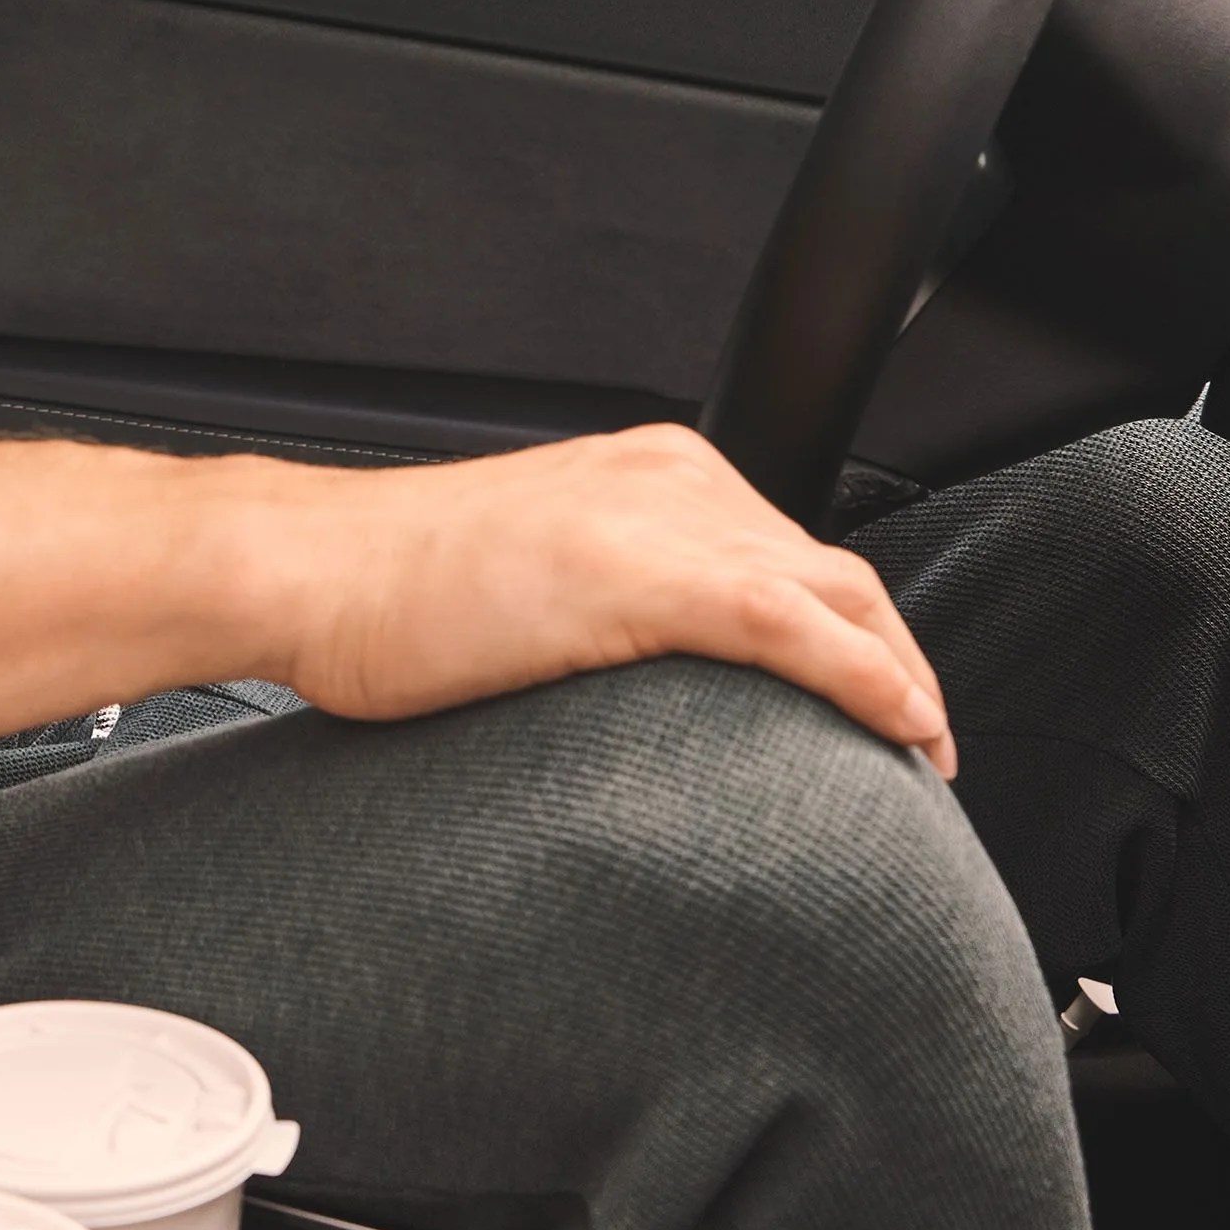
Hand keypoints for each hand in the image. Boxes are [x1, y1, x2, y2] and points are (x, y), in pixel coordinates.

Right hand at [0, 424, 950, 771]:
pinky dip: (868, 678)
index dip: (851, 633)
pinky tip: (903, 727)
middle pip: (836, 570)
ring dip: (901, 677)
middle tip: (916, 748)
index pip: (789, 553)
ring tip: (922, 756)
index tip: (873, 706)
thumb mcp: (520, 579)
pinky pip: (797, 626)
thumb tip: (629, 685)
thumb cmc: (382, 594)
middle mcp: (668, 478)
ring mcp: (660, 519)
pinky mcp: (645, 576)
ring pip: (838, 594)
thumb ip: (596, 606)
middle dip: (895, 659)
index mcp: (644, 473)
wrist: (307, 573)